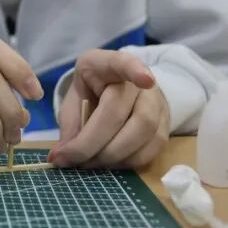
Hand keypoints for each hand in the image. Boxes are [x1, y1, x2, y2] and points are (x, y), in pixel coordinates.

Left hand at [48, 49, 168, 168]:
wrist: (120, 95)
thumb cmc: (92, 95)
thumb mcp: (74, 100)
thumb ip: (70, 125)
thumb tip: (62, 156)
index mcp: (106, 65)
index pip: (122, 62)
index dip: (134, 70)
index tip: (146, 79)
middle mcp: (136, 81)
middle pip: (120, 110)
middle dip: (93, 142)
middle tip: (74, 160)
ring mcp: (156, 102)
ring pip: (142, 130)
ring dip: (112, 155)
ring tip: (89, 164)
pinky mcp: (165, 125)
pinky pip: (151, 148)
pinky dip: (127, 162)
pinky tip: (109, 165)